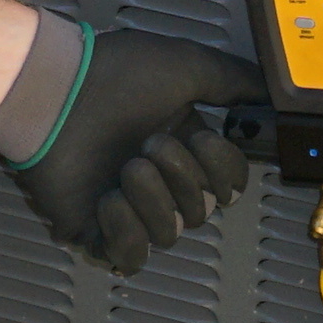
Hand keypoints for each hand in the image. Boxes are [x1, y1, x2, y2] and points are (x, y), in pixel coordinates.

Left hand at [0, 23, 261, 274]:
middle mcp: (158, 178)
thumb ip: (234, 81)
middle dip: (180, 177)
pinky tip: (111, 198)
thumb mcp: (187, 65)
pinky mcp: (94, 228)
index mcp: (182, 146)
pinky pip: (129, 257)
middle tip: (149, 145)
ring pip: (169, 234)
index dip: (223, 171)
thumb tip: (268, 91)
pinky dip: (126, 232)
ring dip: (153, 199)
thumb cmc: (111, 73)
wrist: (54, 90)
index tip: (203, 140)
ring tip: (126, 169)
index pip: (227, 184)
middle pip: (200, 209)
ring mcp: (126, 205)